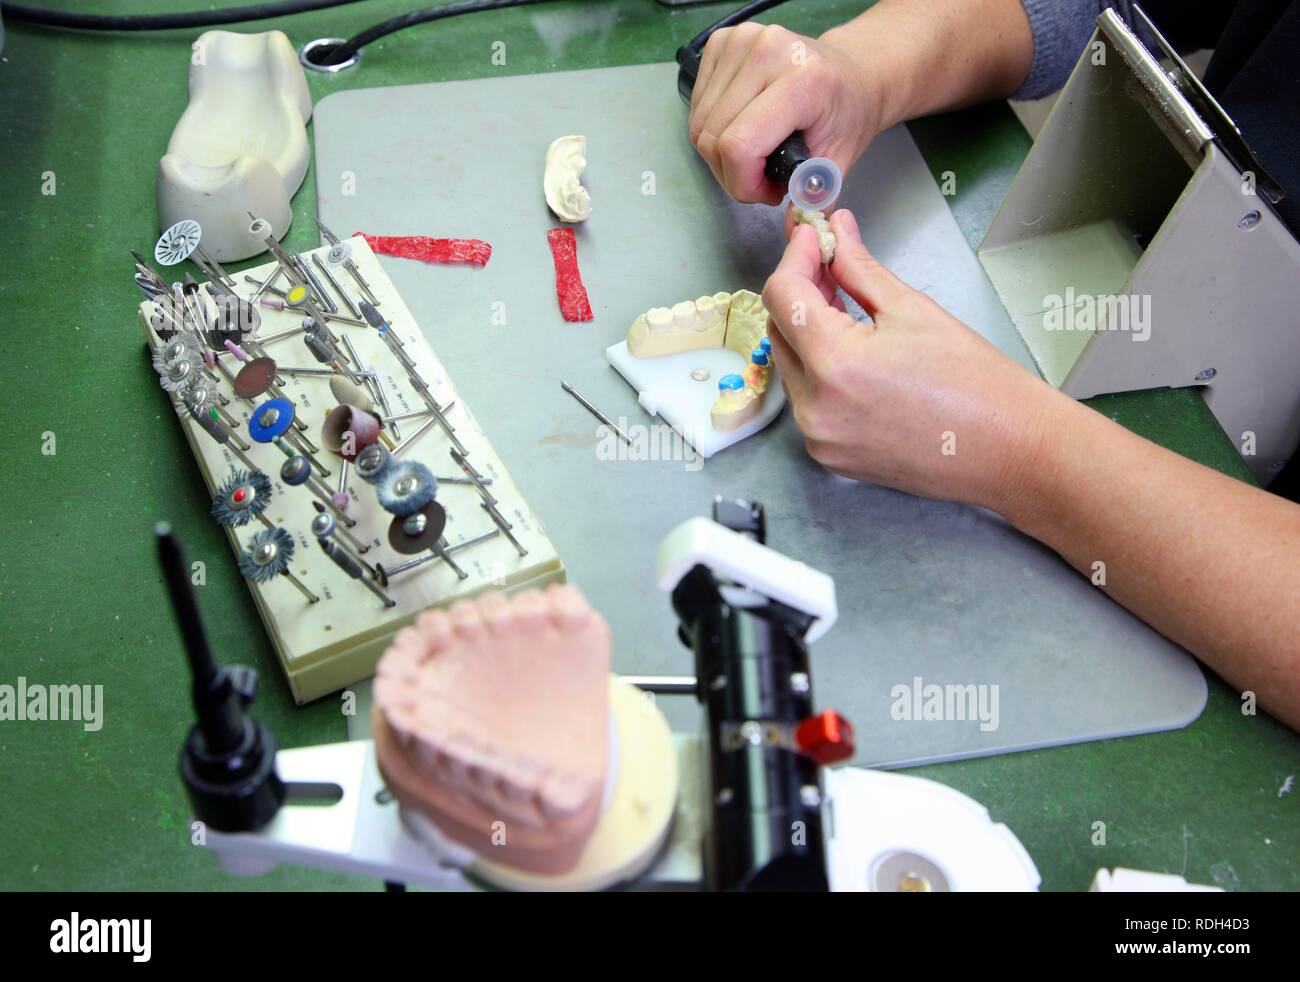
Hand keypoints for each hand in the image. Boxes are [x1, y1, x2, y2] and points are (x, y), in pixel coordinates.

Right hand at [688, 23, 878, 204]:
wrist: (852, 72)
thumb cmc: (846, 112)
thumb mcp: (840, 160)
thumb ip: (813, 196)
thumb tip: (794, 223)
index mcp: (802, 80)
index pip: (738, 145)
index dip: (742, 183)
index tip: (765, 192)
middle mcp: (768, 51)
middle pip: (713, 137)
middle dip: (733, 173)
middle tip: (764, 177)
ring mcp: (742, 41)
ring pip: (699, 124)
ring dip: (720, 152)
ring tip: (757, 153)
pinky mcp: (723, 41)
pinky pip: (697, 104)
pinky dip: (714, 127)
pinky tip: (742, 127)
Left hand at [762, 210, 1056, 513]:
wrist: (1008, 450)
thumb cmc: (975, 384)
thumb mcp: (912, 310)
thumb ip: (860, 269)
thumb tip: (836, 233)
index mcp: (834, 364)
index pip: (782, 295)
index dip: (794, 257)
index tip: (811, 236)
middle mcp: (815, 407)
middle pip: (780, 331)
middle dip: (799, 291)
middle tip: (829, 263)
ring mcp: (819, 437)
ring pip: (791, 366)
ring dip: (808, 332)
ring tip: (844, 306)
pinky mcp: (830, 455)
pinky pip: (808, 401)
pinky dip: (819, 371)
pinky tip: (851, 352)